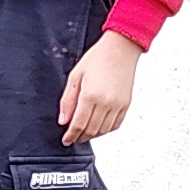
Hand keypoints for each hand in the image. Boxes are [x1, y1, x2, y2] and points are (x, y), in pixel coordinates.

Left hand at [57, 30, 141, 145]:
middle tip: (73, 138)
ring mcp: (117, 105)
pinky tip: (98, 127)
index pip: (78, 124)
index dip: (71, 135)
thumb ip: (68, 100)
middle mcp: (105, 103)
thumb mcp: (75, 76)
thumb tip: (63, 120)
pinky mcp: (126, 104)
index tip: (66, 140)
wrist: (120, 49)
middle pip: (90, 130)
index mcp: (90, 95)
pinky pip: (115, 125)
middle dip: (80, 137)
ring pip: (103, 130)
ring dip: (92, 135)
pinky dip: (105, 130)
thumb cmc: (97, 58)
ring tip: (84, 133)